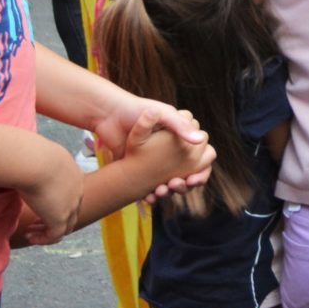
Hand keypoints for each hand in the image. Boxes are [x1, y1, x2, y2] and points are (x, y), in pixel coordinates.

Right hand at [16, 144, 85, 245]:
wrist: (33, 160)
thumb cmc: (28, 153)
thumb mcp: (35, 155)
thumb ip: (32, 161)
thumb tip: (17, 159)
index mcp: (73, 173)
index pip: (72, 192)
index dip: (58, 201)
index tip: (40, 205)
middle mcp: (77, 190)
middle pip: (72, 210)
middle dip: (54, 217)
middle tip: (36, 222)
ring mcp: (71, 205)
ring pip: (66, 225)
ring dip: (48, 230)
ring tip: (31, 231)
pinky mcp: (60, 217)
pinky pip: (55, 235)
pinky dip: (44, 238)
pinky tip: (30, 236)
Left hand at [90, 95, 209, 199]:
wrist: (107, 115)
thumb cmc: (136, 110)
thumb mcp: (162, 115)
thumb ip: (181, 127)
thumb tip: (201, 140)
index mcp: (180, 135)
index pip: (201, 156)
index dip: (200, 170)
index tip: (192, 179)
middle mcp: (171, 148)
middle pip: (188, 173)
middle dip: (185, 184)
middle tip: (175, 185)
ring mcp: (156, 158)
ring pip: (171, 181)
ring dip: (169, 191)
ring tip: (160, 191)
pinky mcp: (140, 166)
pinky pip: (151, 185)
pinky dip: (152, 193)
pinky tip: (148, 197)